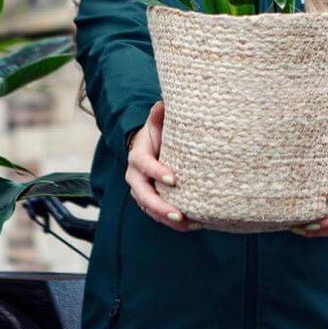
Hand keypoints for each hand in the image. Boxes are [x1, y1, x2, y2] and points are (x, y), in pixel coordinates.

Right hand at [126, 102, 194, 230]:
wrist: (147, 146)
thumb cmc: (156, 133)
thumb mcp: (156, 122)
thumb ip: (158, 115)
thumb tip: (162, 104)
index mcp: (137, 157)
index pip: (144, 165)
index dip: (156, 172)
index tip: (173, 179)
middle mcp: (136, 177)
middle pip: (145, 195)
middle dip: (161, 206)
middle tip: (178, 214)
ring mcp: (141, 191)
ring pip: (151, 209)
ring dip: (167, 218)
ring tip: (188, 223)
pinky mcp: (150, 200)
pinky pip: (158, 214)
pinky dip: (173, 221)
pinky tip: (191, 224)